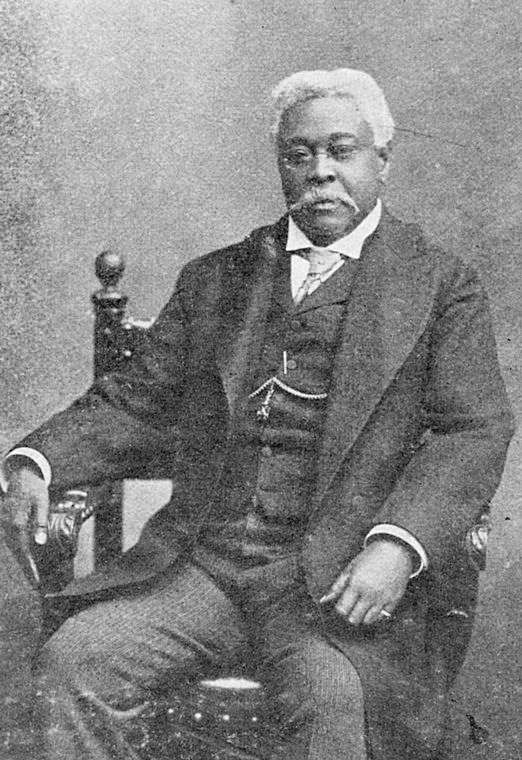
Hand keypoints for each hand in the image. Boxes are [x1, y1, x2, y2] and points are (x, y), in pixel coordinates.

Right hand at [1, 465, 49, 584]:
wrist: (21, 475)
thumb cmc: (34, 488)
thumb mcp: (41, 503)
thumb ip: (40, 522)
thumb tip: (39, 542)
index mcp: (17, 523)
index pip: (24, 551)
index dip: (30, 567)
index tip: (36, 581)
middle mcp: (8, 527)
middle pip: (17, 553)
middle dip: (27, 569)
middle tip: (36, 585)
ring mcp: (6, 526)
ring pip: (13, 549)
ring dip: (23, 562)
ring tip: (33, 576)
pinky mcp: (7, 524)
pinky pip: (12, 542)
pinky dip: (20, 552)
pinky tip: (26, 559)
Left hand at [320, 540, 411, 625]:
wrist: (395, 549)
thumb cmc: (371, 556)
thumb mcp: (351, 567)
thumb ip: (337, 585)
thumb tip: (324, 599)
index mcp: (356, 583)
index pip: (343, 609)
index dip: (340, 609)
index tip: (342, 606)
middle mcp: (369, 593)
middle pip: (355, 618)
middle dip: (350, 616)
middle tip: (351, 608)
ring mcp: (383, 598)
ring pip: (369, 620)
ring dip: (364, 616)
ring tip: (363, 607)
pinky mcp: (395, 600)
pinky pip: (384, 616)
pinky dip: (378, 614)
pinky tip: (375, 606)